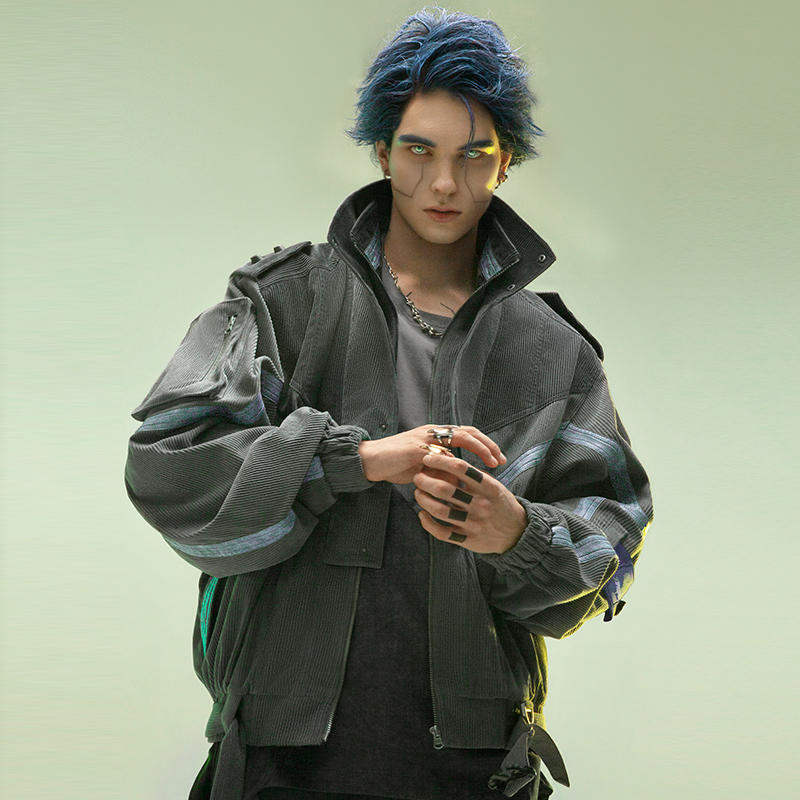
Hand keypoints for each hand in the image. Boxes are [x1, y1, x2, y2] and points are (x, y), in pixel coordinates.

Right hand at [358, 424, 505, 484]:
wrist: (370, 460)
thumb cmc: (396, 464)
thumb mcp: (424, 466)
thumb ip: (442, 468)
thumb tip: (462, 479)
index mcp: (436, 433)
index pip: (467, 432)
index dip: (485, 444)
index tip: (498, 458)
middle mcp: (433, 431)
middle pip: (469, 431)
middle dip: (488, 445)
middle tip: (501, 460)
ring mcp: (425, 437)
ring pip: (460, 436)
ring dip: (479, 450)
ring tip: (491, 464)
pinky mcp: (416, 448)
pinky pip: (441, 455)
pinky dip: (454, 465)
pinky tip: (462, 475)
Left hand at [413, 451, 526, 553]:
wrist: (518, 532)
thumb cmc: (501, 504)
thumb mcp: (494, 485)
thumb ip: (474, 475)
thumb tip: (448, 460)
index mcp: (488, 487)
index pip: (460, 468)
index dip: (440, 460)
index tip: (428, 458)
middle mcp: (480, 504)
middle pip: (445, 489)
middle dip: (425, 480)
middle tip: (417, 476)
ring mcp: (473, 523)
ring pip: (440, 511)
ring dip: (423, 500)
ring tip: (418, 492)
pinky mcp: (468, 540)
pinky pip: (442, 533)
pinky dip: (428, 523)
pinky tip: (422, 514)